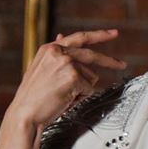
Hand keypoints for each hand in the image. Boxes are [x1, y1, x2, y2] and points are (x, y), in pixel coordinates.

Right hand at [0, 29, 125, 148]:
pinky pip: (89, 89)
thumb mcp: (42, 69)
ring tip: (63, 97)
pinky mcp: (73, 77)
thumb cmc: (33, 96)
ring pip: (90, 76)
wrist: (24, 115)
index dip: (98, 35)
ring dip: (82, 89)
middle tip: (122, 65)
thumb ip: (55, 55)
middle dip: (110, 62)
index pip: (79, 37)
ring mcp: (66, 63)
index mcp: (49, 49)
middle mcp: (58, 52)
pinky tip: (66, 100)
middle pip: (92, 55)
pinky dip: (81, 97)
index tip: (113, 34)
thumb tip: (62, 35)